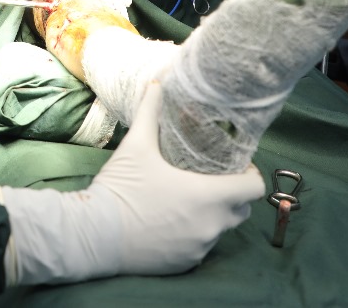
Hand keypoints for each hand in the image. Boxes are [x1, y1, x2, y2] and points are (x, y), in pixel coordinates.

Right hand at [0, 82, 264, 284]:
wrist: (93, 236)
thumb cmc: (120, 188)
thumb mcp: (136, 146)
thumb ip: (150, 112)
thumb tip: (157, 83)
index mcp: (208, 196)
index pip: (254, 189)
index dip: (249, 175)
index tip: (235, 166)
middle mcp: (212, 225)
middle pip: (240, 209)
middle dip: (231, 194)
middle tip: (210, 178)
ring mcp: (199, 247)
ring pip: (220, 228)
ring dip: (211, 214)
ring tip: (187, 199)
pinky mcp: (185, 263)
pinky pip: (200, 245)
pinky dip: (193, 233)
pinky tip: (171, 221)